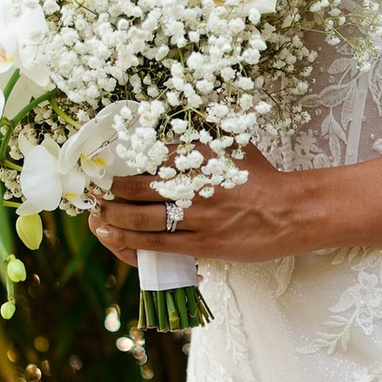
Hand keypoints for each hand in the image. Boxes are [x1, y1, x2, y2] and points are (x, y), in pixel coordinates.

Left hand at [87, 147, 314, 268]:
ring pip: (139, 218)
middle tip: (91, 190)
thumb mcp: (230, 148)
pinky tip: (111, 235)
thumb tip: (167, 138)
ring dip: (111, 216)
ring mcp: (197, 216)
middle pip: (134, 188)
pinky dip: (129, 240)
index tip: (101, 165)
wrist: (291, 211)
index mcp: (198, 155)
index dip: (117, 163)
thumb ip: (199, 142)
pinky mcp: (202, 243)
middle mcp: (193, 184)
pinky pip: (155, 244)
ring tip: (96, 213)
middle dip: (106, 191)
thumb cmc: (261, 179)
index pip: (144, 157)